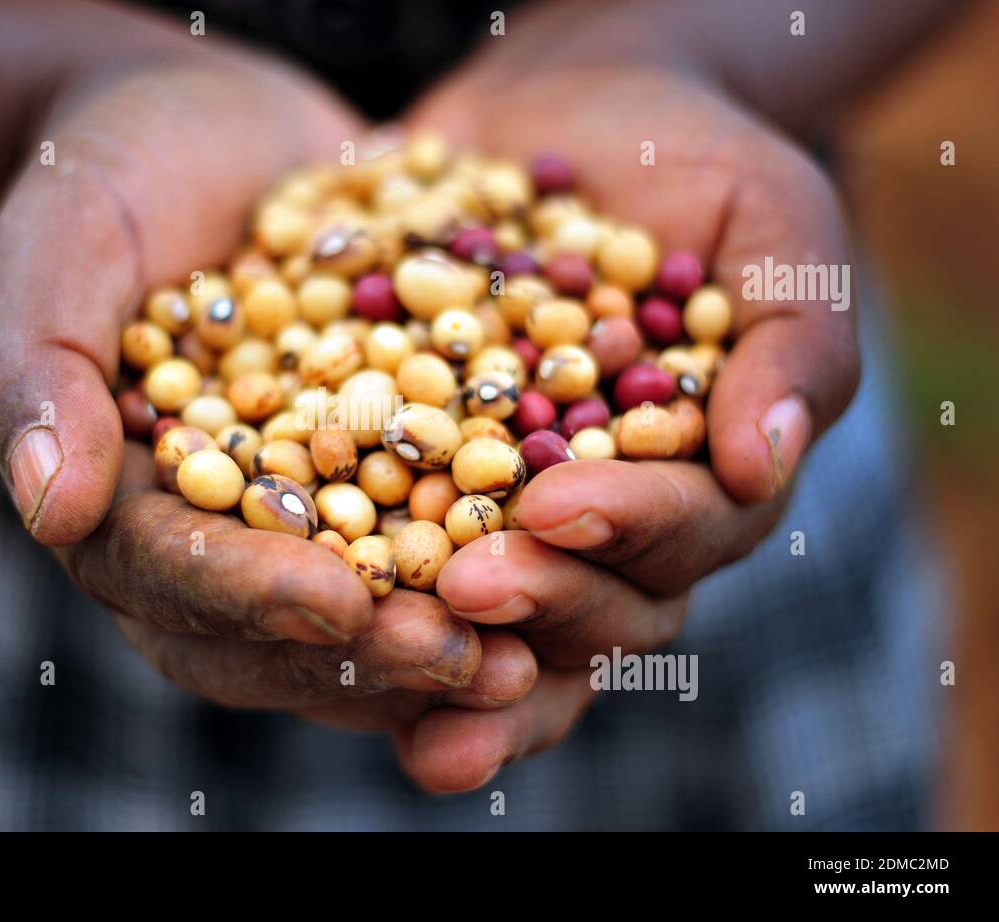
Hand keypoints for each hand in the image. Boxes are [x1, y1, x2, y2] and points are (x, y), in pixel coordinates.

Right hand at [0, 50, 539, 778]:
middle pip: (282, 634)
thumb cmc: (113, 180)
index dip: (253, 598)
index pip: (175, 579)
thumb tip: (48, 508)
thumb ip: (37, 374)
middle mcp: (218, 539)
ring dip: (453, 641)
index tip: (337, 599)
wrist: (212, 129)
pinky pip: (442, 538)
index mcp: (121, 510)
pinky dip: (505, 561)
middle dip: (372, 651)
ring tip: (539, 650)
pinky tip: (581, 565)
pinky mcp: (391, 476)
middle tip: (462, 657)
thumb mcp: (62, 250)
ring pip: (373, 614)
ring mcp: (309, 517)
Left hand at [391, 49, 858, 790]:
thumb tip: (765, 465)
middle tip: (466, 585)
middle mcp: (608, 523)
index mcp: (703, 480)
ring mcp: (508, 512)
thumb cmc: (694, 163)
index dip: (628, 529)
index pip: (686, 532)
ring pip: (495, 617)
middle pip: (591, 604)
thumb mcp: (774, 223)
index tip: (559, 505)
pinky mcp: (416, 481)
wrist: (565, 115)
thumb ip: (794, 338)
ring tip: (381, 651)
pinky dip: (354, 591)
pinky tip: (302, 619)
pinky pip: (386, 549)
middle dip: (533, 599)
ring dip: (442, 652)